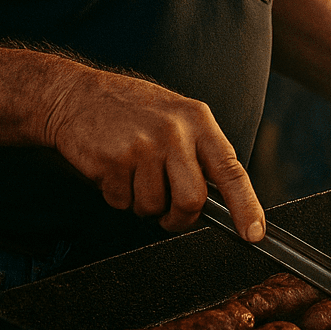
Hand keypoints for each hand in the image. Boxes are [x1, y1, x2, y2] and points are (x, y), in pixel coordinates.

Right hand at [40, 66, 264, 240]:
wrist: (76, 96)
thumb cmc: (131, 109)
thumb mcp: (177, 116)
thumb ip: (199, 151)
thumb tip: (222, 200)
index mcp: (198, 121)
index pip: (231, 170)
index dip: (246, 206)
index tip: (254, 233)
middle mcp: (174, 132)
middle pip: (192, 200)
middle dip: (180, 218)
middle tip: (168, 214)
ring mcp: (144, 146)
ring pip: (153, 207)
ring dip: (142, 203)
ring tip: (132, 173)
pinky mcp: (113, 161)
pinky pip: (122, 202)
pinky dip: (116, 196)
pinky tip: (113, 169)